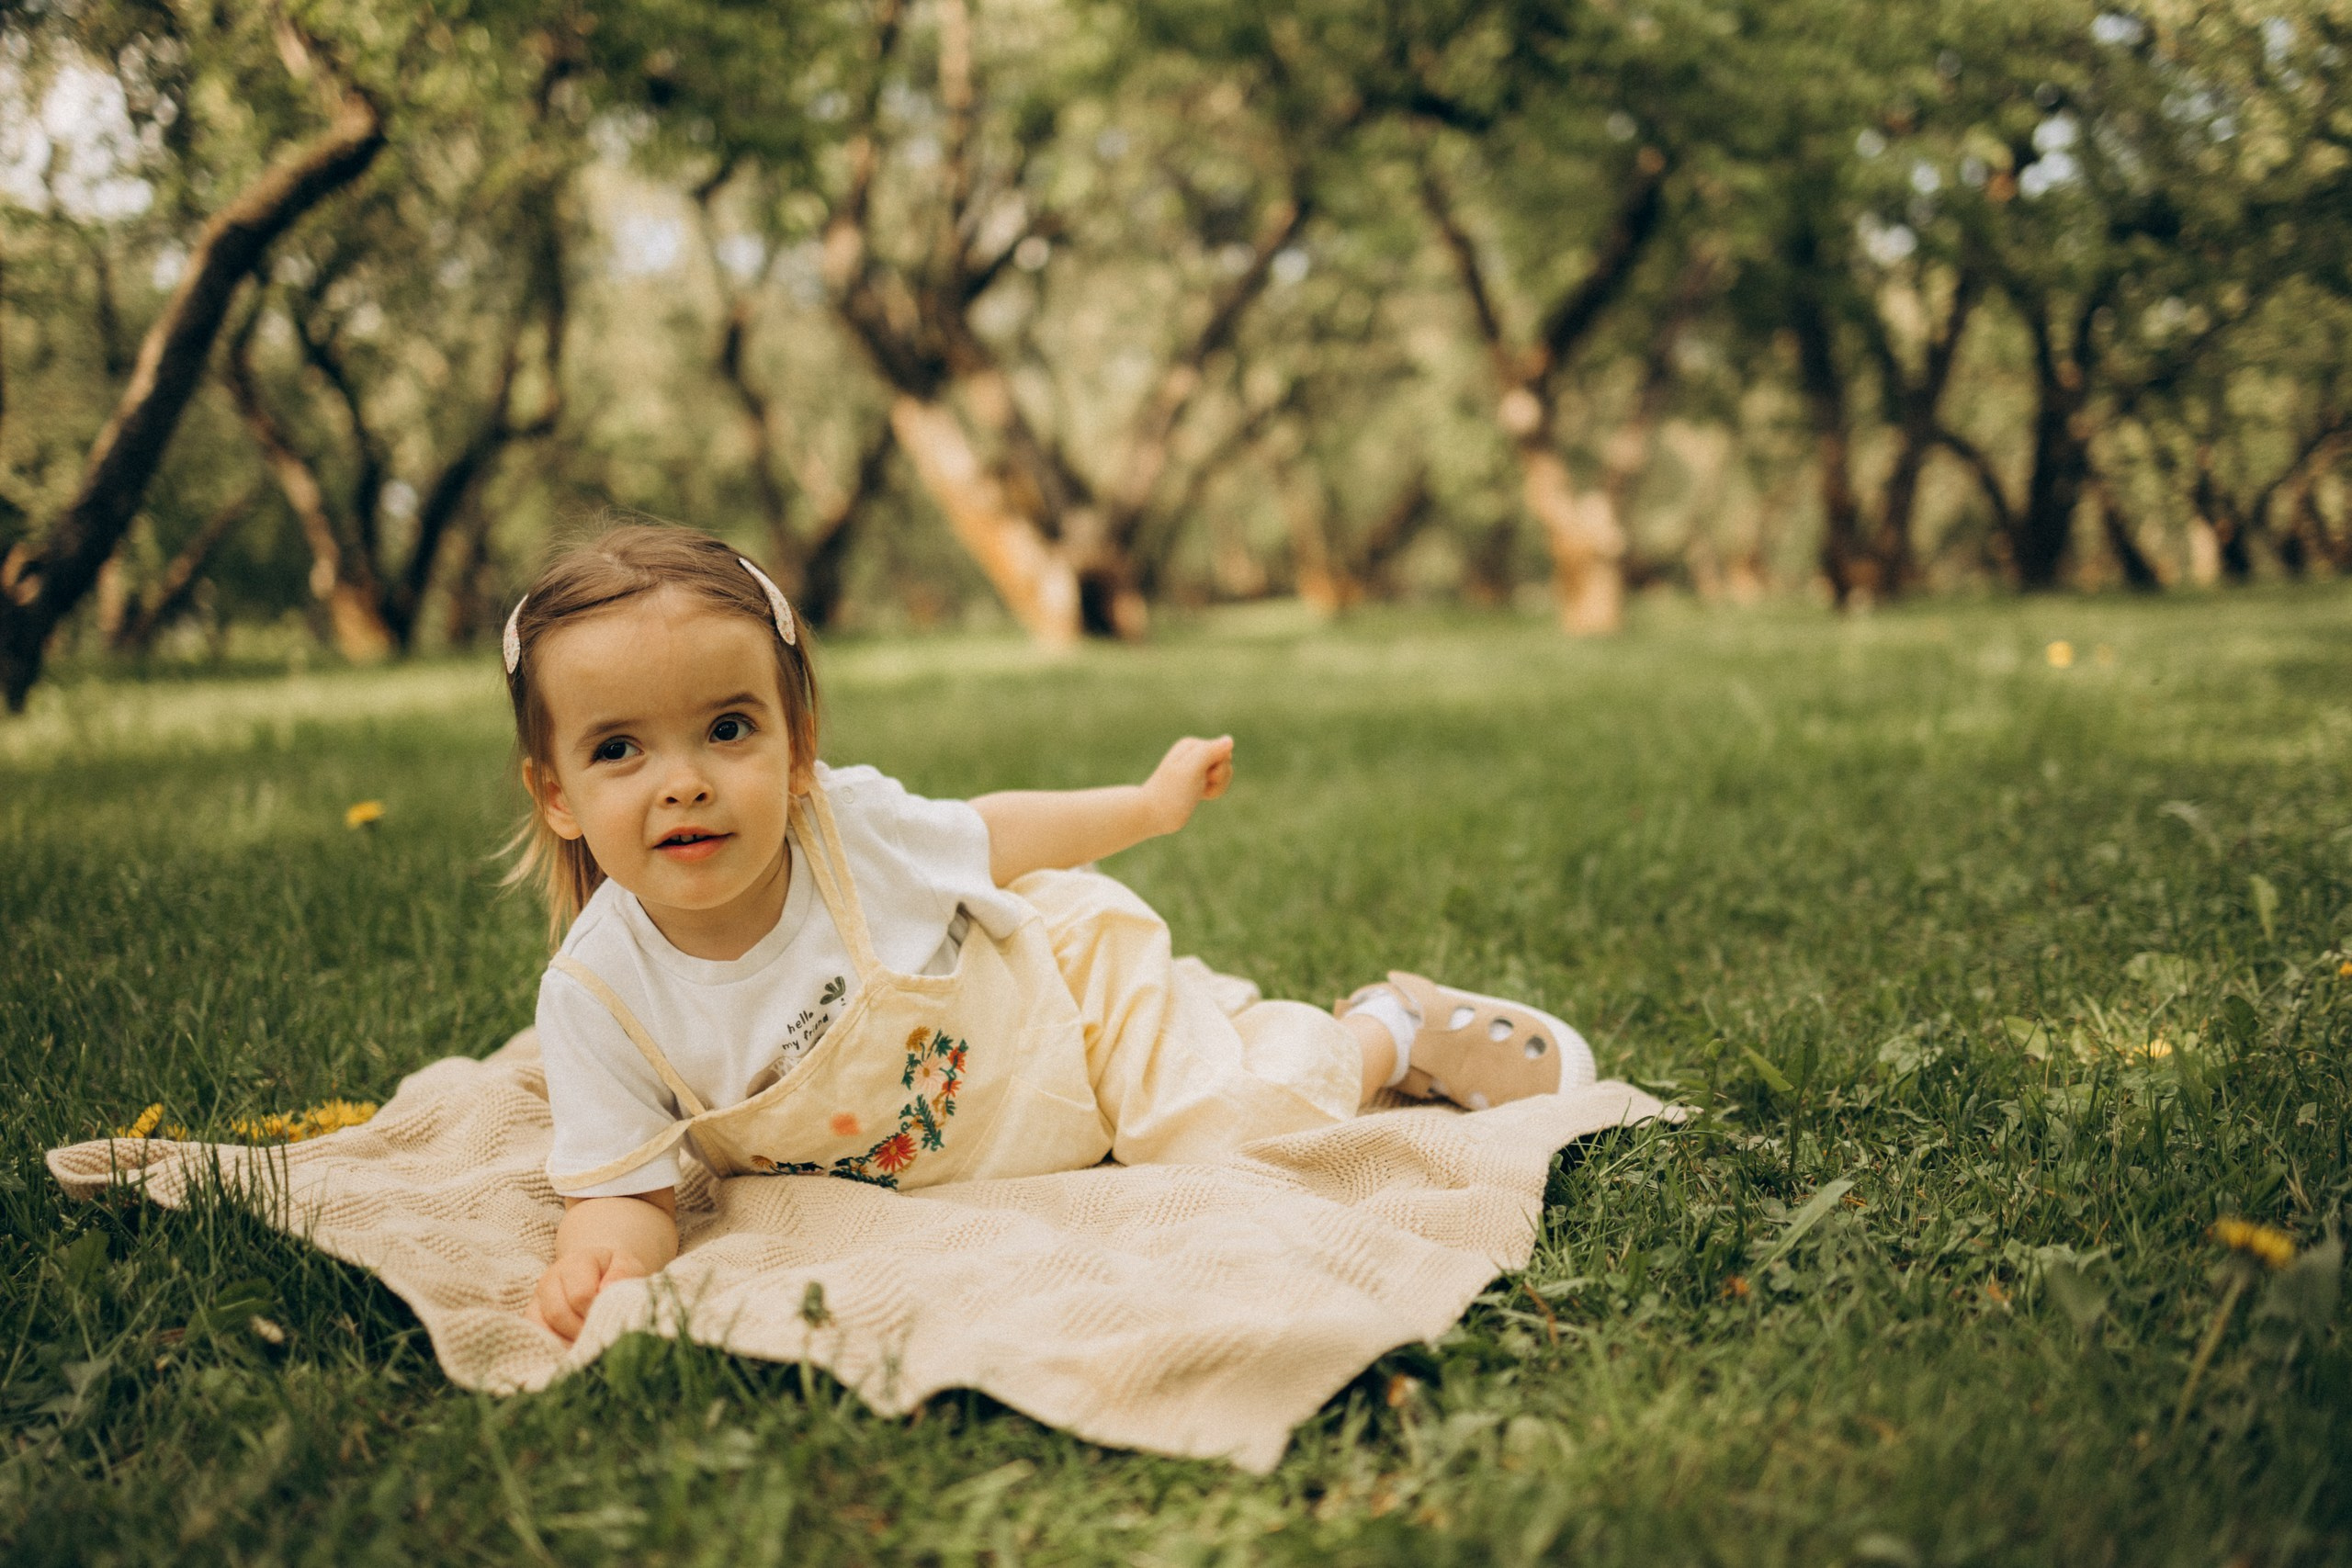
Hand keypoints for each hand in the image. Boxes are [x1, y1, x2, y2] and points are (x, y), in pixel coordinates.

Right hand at [526, 1245, 653, 1343]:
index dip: (595, 1314)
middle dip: (581, 1331)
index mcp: (576, 1262)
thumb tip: (605, 1290)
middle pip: (558, 1314)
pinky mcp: (532, 1317)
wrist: (598, 1274)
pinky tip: (574, 1352)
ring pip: (543, 1328)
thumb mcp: (627, 1265)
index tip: (609, 1321)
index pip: (580, 1295)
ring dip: (568, 1343)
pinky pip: (537, 1337)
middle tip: (600, 1339)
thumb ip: (622, 1273)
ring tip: (589, 1346)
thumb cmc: (614, 1273)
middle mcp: (551, 1278)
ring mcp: (538, 1298)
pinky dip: (555, 1349)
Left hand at [1141, 735, 1233, 836]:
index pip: (1225, 752)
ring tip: (1198, 793)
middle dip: (1219, 779)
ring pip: (1224, 774)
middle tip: (1198, 786)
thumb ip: (1210, 752)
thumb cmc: (1171, 792)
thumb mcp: (1191, 769)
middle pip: (1226, 762)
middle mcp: (1195, 753)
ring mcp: (1197, 767)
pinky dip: (1213, 792)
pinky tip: (1200, 796)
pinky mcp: (1197, 780)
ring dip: (1217, 787)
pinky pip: (1218, 783)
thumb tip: (1229, 740)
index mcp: (1192, 745)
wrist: (1153, 814)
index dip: (1218, 769)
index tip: (1201, 777)